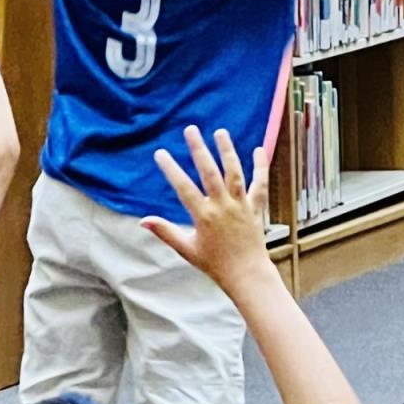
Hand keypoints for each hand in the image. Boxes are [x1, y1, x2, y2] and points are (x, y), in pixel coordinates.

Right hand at [142, 126, 272, 293]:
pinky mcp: (256, 208)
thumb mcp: (186, 249)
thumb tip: (142, 221)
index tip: (161, 153)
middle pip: (209, 173)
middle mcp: (222, 207)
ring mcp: (241, 206)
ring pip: (235, 173)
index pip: (183, 187)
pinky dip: (261, 167)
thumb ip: (165, 232)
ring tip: (220, 132)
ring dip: (227, 151)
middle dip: (199, 150)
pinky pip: (260, 184)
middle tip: (191, 129)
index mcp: (203, 216)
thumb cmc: (214, 264)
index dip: (171, 169)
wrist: (246, 273)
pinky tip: (258, 149)